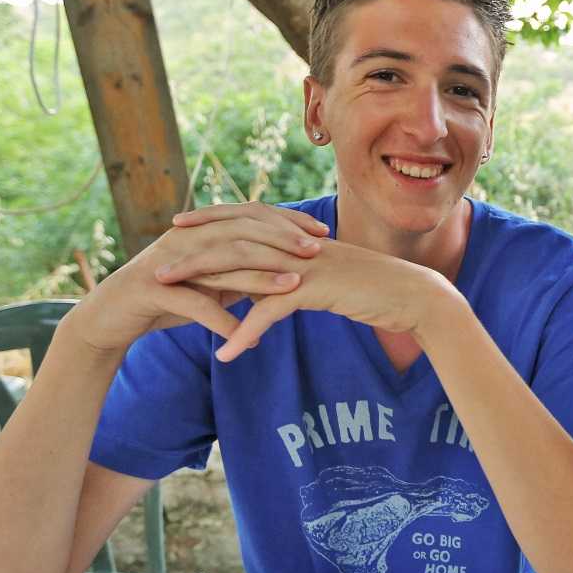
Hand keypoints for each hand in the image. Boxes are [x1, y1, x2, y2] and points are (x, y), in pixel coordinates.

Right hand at [68, 202, 327, 353]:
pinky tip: (248, 338)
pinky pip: (195, 304)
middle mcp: (186, 239)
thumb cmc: (163, 300)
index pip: (251, 217)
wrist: (109, 318)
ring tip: (294, 286)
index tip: (321, 234)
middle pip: (241, 232)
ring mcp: (168, 262)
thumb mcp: (208, 285)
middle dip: (282, 241)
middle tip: (317, 252)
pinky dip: (224, 322)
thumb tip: (283, 277)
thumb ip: (240, 276)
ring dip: (261, 276)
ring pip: (222, 263)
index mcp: (201, 232)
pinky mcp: (152, 290)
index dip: (287, 222)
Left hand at [192, 239, 460, 362]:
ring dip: (203, 287)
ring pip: (243, 271)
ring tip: (169, 297)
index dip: (213, 219)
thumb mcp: (333, 275)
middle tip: (158, 261)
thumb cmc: (377, 288)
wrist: (414, 296)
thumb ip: (302, 273)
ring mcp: (305, 264)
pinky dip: (244, 333)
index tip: (181, 225)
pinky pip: (270, 312)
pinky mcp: (316, 289)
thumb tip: (276, 281)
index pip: (248, 218)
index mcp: (300, 234)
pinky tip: (224, 354)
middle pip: (234, 240)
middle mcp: (297, 242)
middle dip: (192, 250)